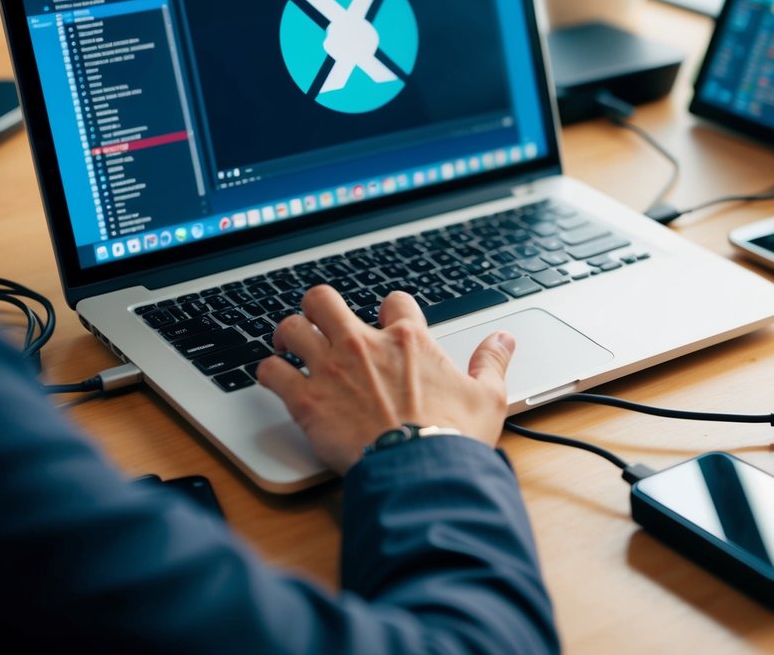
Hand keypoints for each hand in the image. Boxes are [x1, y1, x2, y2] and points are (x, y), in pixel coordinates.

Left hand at [256, 286, 513, 473]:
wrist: (420, 473)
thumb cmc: (453, 437)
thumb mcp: (488, 397)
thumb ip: (491, 362)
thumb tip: (505, 339)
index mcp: (409, 340)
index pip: (393, 301)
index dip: (389, 311)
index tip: (387, 326)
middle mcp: (365, 345)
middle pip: (324, 299)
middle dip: (319, 308)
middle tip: (320, 324)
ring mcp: (331, 369)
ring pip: (290, 328)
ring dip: (288, 336)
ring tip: (290, 348)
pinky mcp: (306, 400)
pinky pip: (270, 371)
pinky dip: (268, 373)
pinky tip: (275, 380)